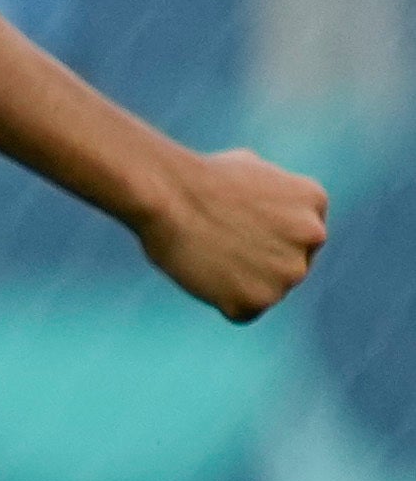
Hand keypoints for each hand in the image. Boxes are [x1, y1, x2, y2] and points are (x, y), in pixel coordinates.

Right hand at [136, 144, 332, 323]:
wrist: (166, 193)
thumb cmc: (195, 178)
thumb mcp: (250, 169)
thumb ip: (274, 197)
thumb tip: (270, 214)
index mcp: (314, 201)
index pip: (298, 234)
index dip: (260, 231)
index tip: (232, 220)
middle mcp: (313, 236)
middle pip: (288, 264)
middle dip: (256, 258)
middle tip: (217, 240)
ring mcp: (289, 271)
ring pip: (267, 289)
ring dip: (239, 280)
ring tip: (208, 252)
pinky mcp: (259, 299)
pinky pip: (243, 311)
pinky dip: (222, 300)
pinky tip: (203, 272)